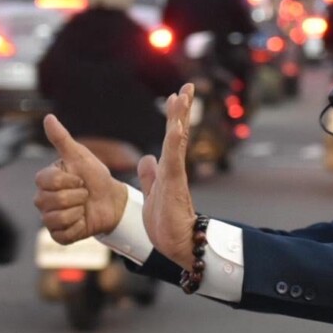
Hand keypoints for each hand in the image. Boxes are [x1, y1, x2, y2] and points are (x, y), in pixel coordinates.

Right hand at [33, 115, 127, 243]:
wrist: (112, 200)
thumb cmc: (95, 176)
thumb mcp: (80, 156)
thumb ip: (62, 138)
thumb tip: (49, 117)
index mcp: (45, 180)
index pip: (48, 181)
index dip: (69, 181)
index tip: (80, 178)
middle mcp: (42, 199)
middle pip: (52, 201)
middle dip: (77, 196)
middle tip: (85, 194)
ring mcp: (49, 218)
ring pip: (57, 218)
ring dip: (78, 212)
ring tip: (84, 207)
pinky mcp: (59, 235)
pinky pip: (63, 234)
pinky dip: (78, 227)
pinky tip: (83, 220)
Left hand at [138, 83, 197, 268]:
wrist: (178, 246)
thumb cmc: (167, 225)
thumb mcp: (151, 195)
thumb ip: (150, 176)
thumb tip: (146, 158)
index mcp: (167, 171)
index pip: (170, 138)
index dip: (172, 117)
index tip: (174, 97)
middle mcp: (174, 169)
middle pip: (178, 133)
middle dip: (181, 110)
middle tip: (186, 87)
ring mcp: (176, 176)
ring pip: (178, 141)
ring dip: (180, 118)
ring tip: (182, 96)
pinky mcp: (175, 186)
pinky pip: (174, 160)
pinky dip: (175, 142)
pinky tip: (176, 127)